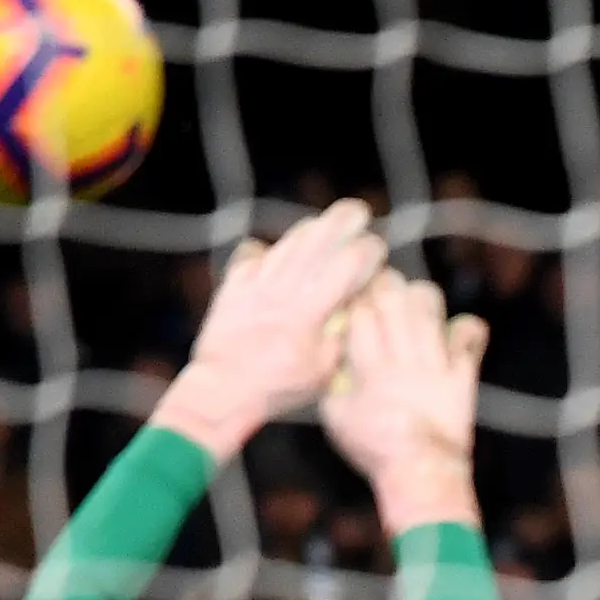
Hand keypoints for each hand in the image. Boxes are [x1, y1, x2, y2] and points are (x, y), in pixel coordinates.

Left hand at [153, 199, 391, 460]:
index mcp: (309, 311)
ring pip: (284, 247)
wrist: (222, 390)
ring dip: (306, 231)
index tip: (378, 246)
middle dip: (339, 223)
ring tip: (322, 223)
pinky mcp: (232, 290)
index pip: (343, 268)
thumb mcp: (322, 373)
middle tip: (358, 209)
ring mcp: (254, 286)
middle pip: (314, 246)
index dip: (364, 252)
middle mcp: (282, 291)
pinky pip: (248, 260)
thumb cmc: (277, 388)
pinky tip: (266, 249)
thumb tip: (355, 311)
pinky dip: (261, 252)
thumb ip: (339, 338)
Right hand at [319, 268, 489, 527]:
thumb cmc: (374, 449)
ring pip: (428, 304)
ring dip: (421, 298)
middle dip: (385, 285)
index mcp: (368, 367)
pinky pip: (470, 334)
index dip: (357, 295)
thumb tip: (333, 346)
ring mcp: (434, 364)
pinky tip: (456, 335)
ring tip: (415, 309)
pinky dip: (468, 328)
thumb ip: (332, 377)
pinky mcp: (462, 374)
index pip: (360, 309)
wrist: (421, 474)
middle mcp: (402, 358)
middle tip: (383, 293)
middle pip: (392, 296)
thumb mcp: (336, 415)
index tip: (357, 298)